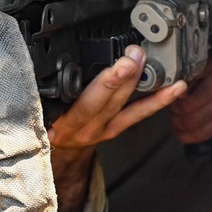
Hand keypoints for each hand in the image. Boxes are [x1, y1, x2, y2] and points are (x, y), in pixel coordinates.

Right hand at [47, 45, 187, 211]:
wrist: (57, 156)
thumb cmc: (44, 129)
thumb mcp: (36, 113)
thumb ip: (40, 95)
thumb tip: (38, 64)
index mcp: (61, 123)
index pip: (78, 102)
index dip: (97, 85)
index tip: (108, 67)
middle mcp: (84, 127)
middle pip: (104, 100)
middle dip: (121, 76)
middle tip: (134, 55)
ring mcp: (103, 129)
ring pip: (123, 104)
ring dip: (137, 82)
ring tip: (150, 62)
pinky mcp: (116, 128)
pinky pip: (138, 114)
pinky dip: (158, 100)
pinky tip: (175, 88)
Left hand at [169, 40, 211, 155]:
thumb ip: (195, 62)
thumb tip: (164, 76)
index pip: (184, 76)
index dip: (171, 88)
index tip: (167, 92)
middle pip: (186, 102)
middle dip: (173, 110)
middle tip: (171, 110)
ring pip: (192, 119)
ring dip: (178, 124)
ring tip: (176, 121)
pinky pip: (202, 131)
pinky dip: (188, 135)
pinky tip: (183, 132)